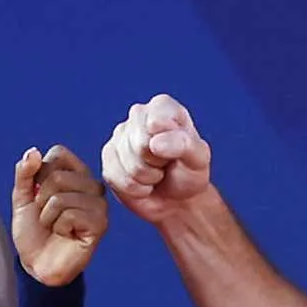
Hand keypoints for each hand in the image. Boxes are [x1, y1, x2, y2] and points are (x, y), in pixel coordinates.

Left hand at [11, 145, 107, 285]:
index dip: (40, 173)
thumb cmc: (34, 232)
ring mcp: (99, 204)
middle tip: (47, 216)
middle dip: (41, 200)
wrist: (38, 265)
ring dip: (48, 217)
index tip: (39, 194)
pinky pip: (70, 215)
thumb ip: (24, 173)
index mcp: (76, 174)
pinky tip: (66, 235)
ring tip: (56, 227)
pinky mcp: (100, 223)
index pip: (59, 153)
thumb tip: (33, 152)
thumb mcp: (22, 198)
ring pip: (61, 197)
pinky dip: (59, 227)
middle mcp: (92, 185)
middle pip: (57, 176)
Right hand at [100, 93, 213, 223]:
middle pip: (140, 145)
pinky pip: (117, 178)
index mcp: (163, 107)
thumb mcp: (198, 158)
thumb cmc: (189, 173)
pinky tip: (143, 183)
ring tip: (156, 174)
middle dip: (157, 163)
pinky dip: (135, 189)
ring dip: (148, 178)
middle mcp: (138, 115)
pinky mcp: (108, 158)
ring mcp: (119, 136)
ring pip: (129, 165)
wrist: (177, 199)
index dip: (168, 144)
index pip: (156, 122)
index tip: (178, 150)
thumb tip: (154, 143)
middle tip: (166, 164)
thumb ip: (184, 144)